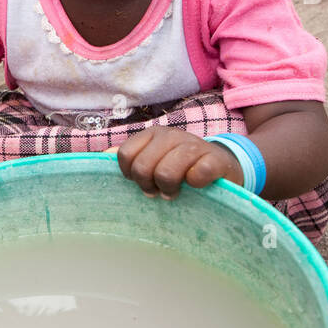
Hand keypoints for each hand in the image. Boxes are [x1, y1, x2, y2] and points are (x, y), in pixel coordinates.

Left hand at [110, 126, 241, 198]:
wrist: (223, 164)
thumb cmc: (182, 165)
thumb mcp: (156, 158)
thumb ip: (132, 156)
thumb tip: (103, 154)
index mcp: (152, 135)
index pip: (125, 155)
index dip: (129, 174)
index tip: (140, 182)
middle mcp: (171, 136)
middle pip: (142, 167)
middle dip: (148, 185)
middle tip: (158, 191)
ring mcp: (194, 145)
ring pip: (166, 173)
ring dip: (169, 189)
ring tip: (174, 192)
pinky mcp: (215, 159)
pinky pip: (196, 175)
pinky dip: (195, 185)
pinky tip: (197, 185)